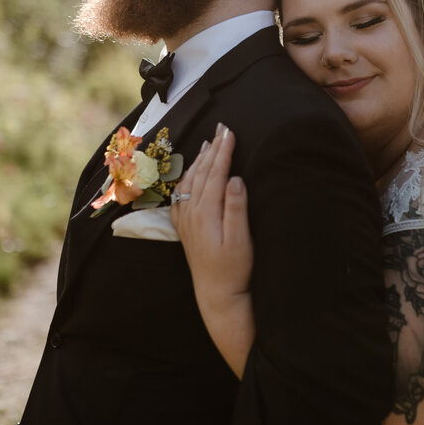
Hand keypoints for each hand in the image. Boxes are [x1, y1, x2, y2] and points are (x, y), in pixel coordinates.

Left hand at [170, 124, 254, 377]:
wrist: (217, 296)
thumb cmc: (235, 270)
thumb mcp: (241, 240)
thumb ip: (236, 208)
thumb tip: (235, 179)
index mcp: (207, 212)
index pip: (216, 173)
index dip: (224, 151)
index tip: (230, 132)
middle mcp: (192, 213)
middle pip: (202, 172)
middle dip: (213, 149)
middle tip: (222, 128)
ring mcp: (186, 220)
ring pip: (191, 181)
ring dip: (201, 160)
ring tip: (209, 143)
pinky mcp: (186, 228)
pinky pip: (182, 195)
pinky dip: (188, 178)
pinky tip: (192, 173)